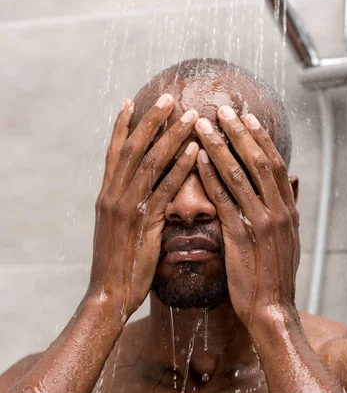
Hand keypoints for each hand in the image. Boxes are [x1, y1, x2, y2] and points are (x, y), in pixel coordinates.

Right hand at [86, 95, 198, 324]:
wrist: (109, 295)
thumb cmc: (118, 266)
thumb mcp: (118, 231)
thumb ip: (128, 207)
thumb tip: (143, 193)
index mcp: (106, 195)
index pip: (114, 152)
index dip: (123, 126)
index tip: (133, 101)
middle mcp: (112, 195)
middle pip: (133, 148)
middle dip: (151, 120)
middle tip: (169, 97)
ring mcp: (126, 207)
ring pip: (150, 162)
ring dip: (172, 137)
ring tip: (192, 117)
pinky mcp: (143, 223)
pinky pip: (164, 189)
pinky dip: (180, 168)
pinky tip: (195, 152)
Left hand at [195, 106, 299, 328]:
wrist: (272, 310)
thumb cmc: (274, 277)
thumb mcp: (289, 240)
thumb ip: (289, 209)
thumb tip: (293, 182)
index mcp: (288, 210)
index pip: (274, 164)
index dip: (260, 138)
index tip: (246, 117)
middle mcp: (278, 211)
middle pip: (257, 160)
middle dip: (238, 132)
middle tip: (221, 109)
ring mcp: (261, 223)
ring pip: (238, 174)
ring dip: (219, 147)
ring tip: (202, 125)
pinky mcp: (241, 236)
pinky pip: (224, 199)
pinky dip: (210, 177)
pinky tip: (196, 160)